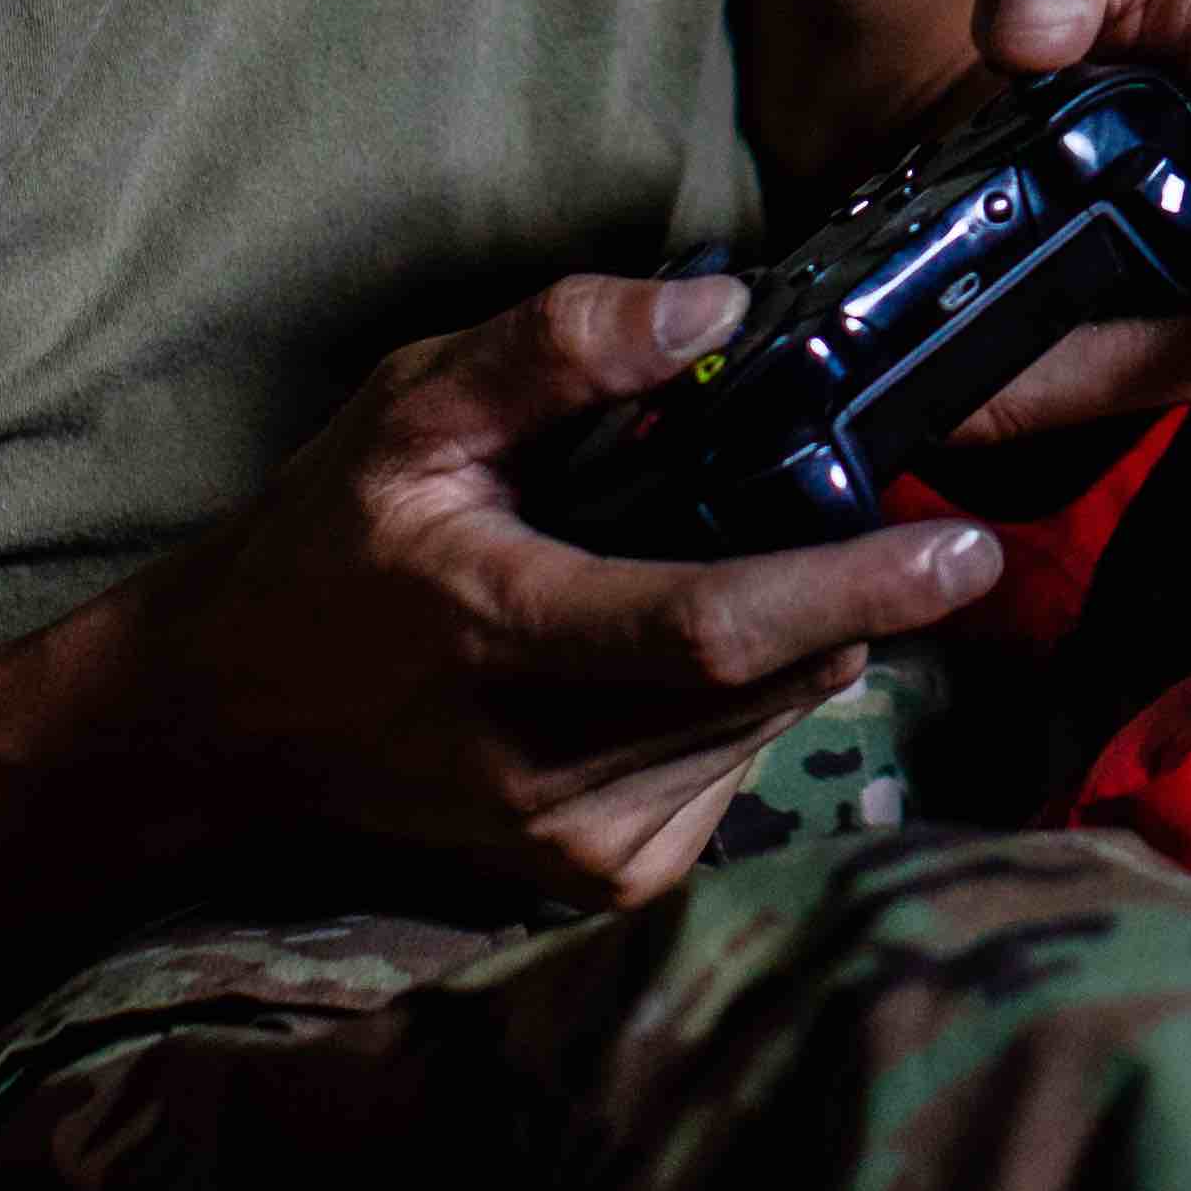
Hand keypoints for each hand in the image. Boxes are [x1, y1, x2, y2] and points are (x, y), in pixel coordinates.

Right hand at [127, 274, 1002, 909]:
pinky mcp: (602, 882)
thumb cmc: (328, 545)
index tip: (964, 548)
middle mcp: (544, 767)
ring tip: (723, 569)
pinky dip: (743, 701)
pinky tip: (672, 657)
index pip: (711, 628)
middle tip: (859, 511)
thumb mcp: (413, 406)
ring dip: (796, 641)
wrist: (227, 727)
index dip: (850, 589)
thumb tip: (723, 307)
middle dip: (845, 592)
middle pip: (766, 677)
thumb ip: (562, 347)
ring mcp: (576, 848)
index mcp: (496, 634)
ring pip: (766, 724)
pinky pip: (734, 772)